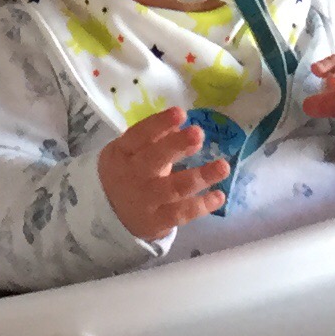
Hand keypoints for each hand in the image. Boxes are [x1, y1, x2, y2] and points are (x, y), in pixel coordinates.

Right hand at [96, 108, 228, 242]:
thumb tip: (194, 134)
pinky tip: (219, 195)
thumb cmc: (129, 173)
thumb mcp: (135, 152)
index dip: (158, 124)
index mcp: (122, 153)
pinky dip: (202, 205)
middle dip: (176, 145)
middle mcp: (132, 176)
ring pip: (174, 188)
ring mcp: (144, 201)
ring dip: (200, 176)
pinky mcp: (156, 222)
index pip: (138, 135)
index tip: (180, 113)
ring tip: (223, 166)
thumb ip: (162, 140)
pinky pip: (181, 213)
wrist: (111, 215)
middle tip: (198, 133)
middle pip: (154, 159)